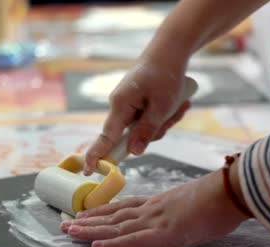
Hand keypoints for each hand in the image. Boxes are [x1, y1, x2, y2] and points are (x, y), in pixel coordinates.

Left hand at [60, 169, 249, 246]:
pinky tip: (96, 245)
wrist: (227, 191)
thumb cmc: (215, 196)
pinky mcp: (164, 233)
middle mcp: (151, 209)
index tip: (85, 213)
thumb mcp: (190, 200)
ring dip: (91, 230)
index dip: (102, 211)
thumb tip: (176, 215)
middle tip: (66, 223)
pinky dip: (113, 243)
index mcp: (158, 202)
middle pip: (114, 215)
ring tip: (69, 231)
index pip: (124, 206)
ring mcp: (156, 220)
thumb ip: (176, 208)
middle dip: (89, 220)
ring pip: (116, 226)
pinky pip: (133, 241)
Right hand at [84, 59, 189, 175]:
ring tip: (181, 103)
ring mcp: (129, 105)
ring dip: (166, 121)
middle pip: (133, 135)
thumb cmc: (165, 74)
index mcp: (120, 105)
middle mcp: (120, 106)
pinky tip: (180, 102)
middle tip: (175, 113)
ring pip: (145, 128)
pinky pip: (150, 118)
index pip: (106, 137)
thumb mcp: (161, 106)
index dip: (97, 156)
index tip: (87, 171)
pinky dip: (166, 114)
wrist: (169, 51)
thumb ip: (147, 130)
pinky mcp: (137, 103)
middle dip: (157, 130)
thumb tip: (134, 152)